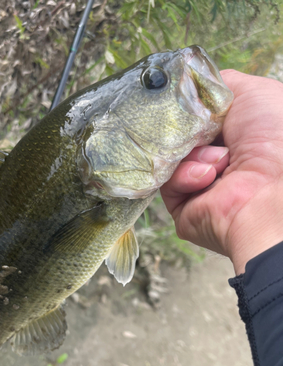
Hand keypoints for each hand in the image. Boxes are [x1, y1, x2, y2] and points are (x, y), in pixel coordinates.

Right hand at [160, 70, 282, 273]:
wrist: (272, 191)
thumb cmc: (274, 138)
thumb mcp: (252, 93)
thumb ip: (214, 86)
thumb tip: (187, 86)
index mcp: (232, 138)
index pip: (193, 119)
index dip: (187, 110)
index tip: (184, 104)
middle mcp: (215, 162)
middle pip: (177, 137)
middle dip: (185, 130)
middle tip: (201, 130)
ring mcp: (198, 186)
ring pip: (169, 158)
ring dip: (193, 153)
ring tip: (220, 160)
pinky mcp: (184, 207)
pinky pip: (166, 182)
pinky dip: (186, 175)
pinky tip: (208, 177)